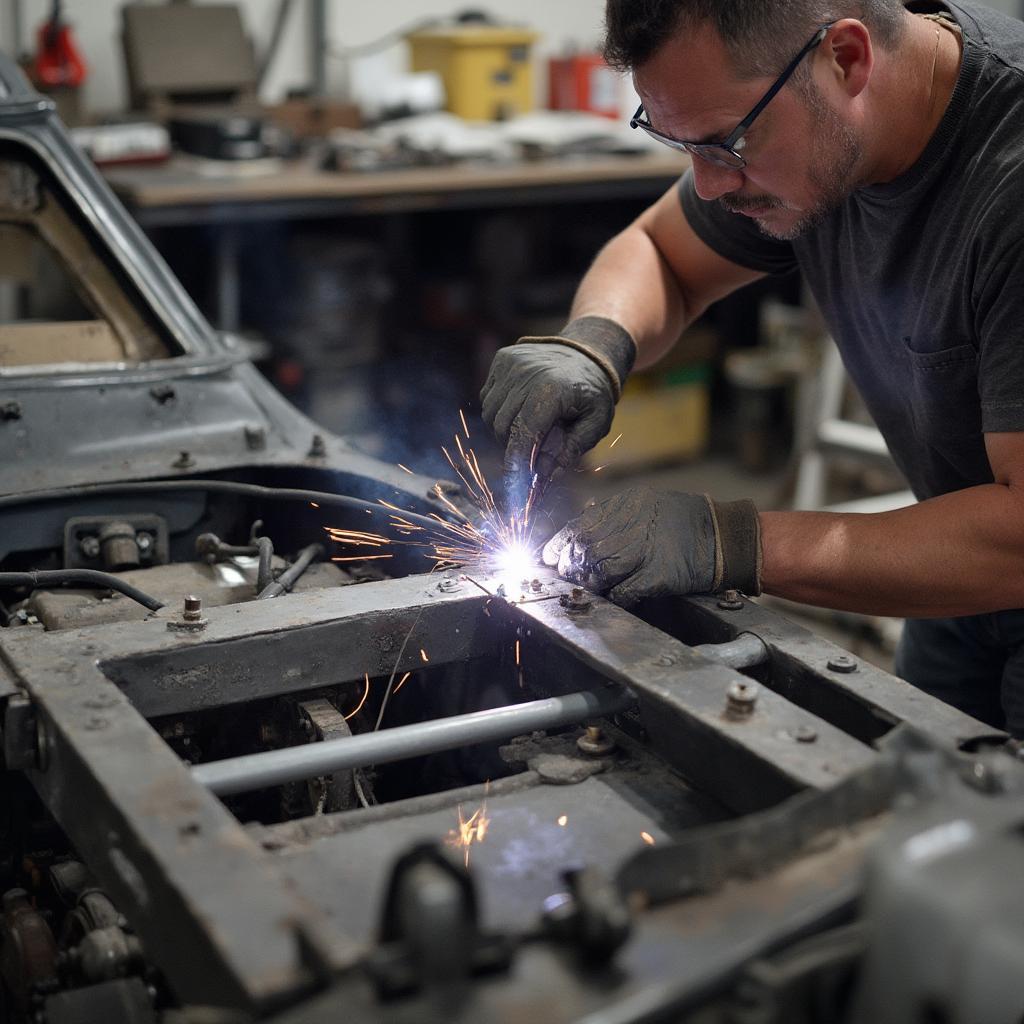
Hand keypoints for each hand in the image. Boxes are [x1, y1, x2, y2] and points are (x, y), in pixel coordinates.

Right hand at [480, 317, 635, 508]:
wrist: (589, 351)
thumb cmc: (594, 392)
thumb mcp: (595, 423)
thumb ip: (570, 450)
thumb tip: (544, 477)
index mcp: (553, 391)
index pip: (524, 434)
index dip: (516, 462)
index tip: (515, 484)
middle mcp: (527, 374)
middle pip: (502, 426)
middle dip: (513, 447)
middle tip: (531, 452)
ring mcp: (512, 364)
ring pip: (491, 413)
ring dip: (504, 429)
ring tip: (528, 427)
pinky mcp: (503, 359)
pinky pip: (488, 396)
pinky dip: (499, 410)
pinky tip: (520, 408)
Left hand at [542, 487, 761, 607]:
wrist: (728, 538)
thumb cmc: (690, 522)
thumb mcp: (650, 505)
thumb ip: (617, 516)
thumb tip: (583, 531)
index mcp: (628, 504)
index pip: (580, 525)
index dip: (560, 544)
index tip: (549, 557)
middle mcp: (633, 523)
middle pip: (585, 547)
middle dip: (570, 566)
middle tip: (567, 577)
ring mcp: (645, 550)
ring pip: (599, 569)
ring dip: (589, 582)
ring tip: (588, 588)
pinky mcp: (657, 575)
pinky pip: (623, 590)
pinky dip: (614, 596)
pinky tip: (613, 597)